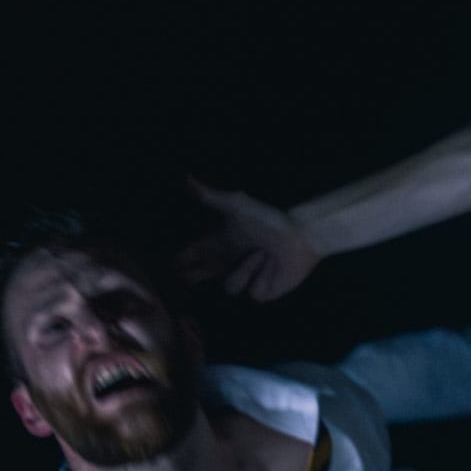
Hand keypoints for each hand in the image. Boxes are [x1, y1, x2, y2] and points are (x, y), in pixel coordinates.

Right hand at [177, 178, 323, 301]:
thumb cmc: (270, 219)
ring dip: (246, 269)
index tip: (168, 265)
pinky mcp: (261, 291)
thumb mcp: (237, 206)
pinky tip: (271, 266)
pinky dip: (261, 277)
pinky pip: (250, 292)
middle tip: (181, 281)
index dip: (180, 261)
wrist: (302, 235)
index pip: (192, 255)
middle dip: (190, 280)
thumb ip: (210, 196)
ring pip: (229, 286)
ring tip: (263, 253)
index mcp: (220, 243)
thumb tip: (186, 177)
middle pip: (200, 277)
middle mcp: (229, 262)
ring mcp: (244, 277)